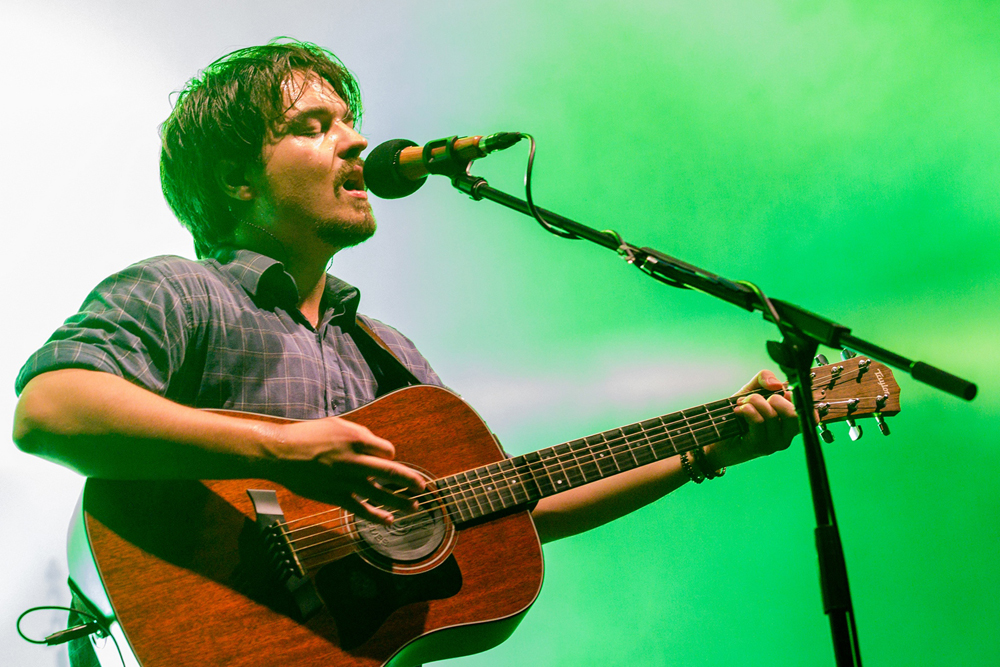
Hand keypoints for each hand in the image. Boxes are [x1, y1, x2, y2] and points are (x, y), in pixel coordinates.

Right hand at [263, 416, 423, 525]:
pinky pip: (361, 509)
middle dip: (410, 480)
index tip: (389, 459)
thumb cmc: (308, 436)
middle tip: (423, 487)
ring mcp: (347, 480)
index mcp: (357, 439)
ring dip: (401, 501)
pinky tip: (389, 520)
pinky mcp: (336, 496)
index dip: (391, 456)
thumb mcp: (336, 425)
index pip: (387, 450)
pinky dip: (377, 516)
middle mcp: (355, 460)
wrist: (280, 453)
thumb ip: (359, 434)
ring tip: (415, 506)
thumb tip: (376, 446)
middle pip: (391, 472)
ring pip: (381, 493)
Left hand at [703, 370, 798, 469]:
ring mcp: (773, 443)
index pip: (810, 414)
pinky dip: (747, 410)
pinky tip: (738, 411)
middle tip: (755, 398)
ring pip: (772, 415)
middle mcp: (786, 435)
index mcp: (789, 423)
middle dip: (773, 398)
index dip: (795, 398)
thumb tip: (777, 384)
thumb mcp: (752, 390)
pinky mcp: (759, 446)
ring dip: (753, 402)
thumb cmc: (738, 415)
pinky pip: (758, 421)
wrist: (716, 435)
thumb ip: (765, 379)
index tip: (777, 394)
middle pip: (794, 414)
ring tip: (741, 404)